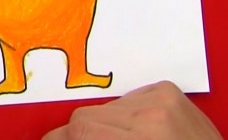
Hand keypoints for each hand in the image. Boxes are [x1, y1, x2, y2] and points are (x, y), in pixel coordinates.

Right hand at [42, 81, 221, 139]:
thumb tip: (63, 139)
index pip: (80, 129)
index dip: (58, 138)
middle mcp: (152, 115)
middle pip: (87, 116)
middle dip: (80, 134)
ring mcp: (162, 100)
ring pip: (106, 107)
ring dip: (104, 125)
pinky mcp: (169, 92)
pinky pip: (128, 98)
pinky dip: (125, 114)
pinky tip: (135, 130)